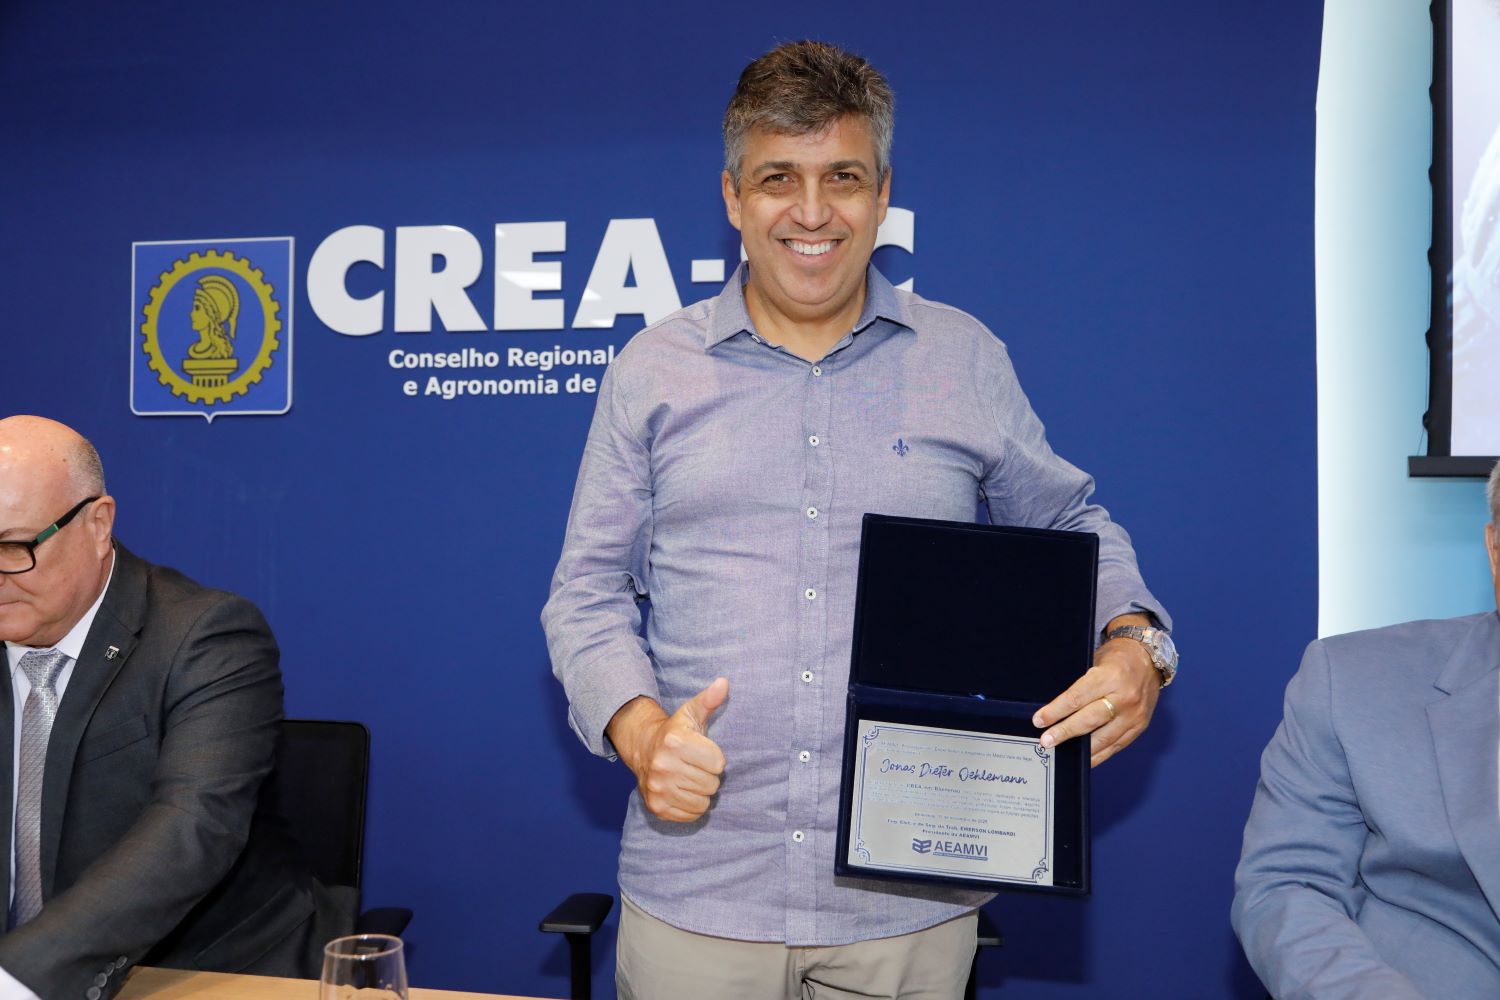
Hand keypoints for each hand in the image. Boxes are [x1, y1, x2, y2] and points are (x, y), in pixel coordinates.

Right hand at [609, 678, 728, 821]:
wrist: (643, 749)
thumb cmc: (676, 732)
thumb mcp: (691, 713)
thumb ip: (709, 700)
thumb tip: (724, 683)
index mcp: (675, 742)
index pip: (718, 763)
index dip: (715, 758)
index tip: (703, 752)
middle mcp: (663, 766)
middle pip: (712, 784)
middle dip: (708, 776)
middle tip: (695, 766)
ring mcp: (658, 788)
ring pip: (703, 802)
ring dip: (701, 792)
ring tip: (689, 778)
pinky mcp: (657, 807)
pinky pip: (692, 815)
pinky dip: (692, 806)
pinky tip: (683, 791)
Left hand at [1032, 624, 1159, 767]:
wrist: (1148, 659)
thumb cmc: (1117, 659)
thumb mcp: (1095, 662)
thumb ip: (1080, 685)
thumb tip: (1055, 708)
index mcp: (1110, 677)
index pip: (1077, 698)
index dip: (1056, 711)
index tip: (1039, 720)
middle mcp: (1124, 698)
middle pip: (1089, 720)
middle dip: (1065, 732)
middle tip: (1046, 741)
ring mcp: (1134, 715)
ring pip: (1103, 738)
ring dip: (1081, 749)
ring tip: (1061, 752)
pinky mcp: (1139, 727)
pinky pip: (1117, 745)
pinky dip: (1099, 754)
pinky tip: (1084, 758)